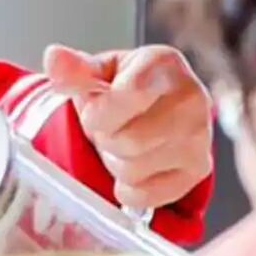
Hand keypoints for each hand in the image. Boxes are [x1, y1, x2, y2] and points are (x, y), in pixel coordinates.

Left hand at [43, 42, 212, 213]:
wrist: (164, 105)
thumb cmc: (131, 87)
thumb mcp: (101, 71)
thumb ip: (76, 69)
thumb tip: (55, 60)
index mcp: (165, 65)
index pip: (128, 96)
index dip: (99, 113)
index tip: (94, 112)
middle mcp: (192, 99)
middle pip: (128, 141)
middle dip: (106, 139)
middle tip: (109, 129)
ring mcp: (200, 138)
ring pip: (133, 170)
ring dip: (115, 163)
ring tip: (123, 145)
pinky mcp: (197, 170)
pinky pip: (144, 195)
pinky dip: (128, 188)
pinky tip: (135, 166)